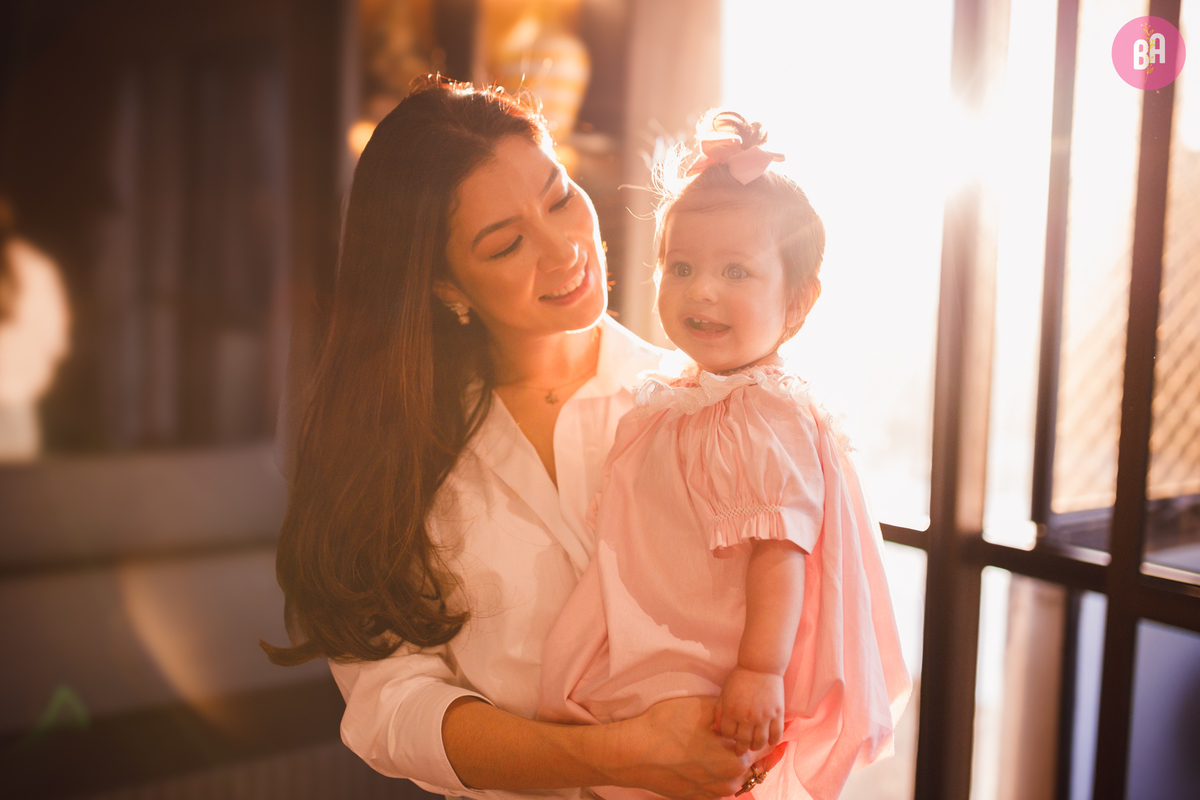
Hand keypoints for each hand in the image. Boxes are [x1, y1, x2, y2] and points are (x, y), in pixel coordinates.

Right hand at [612, 695, 770, 799]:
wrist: (634, 753)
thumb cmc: (668, 727)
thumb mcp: (703, 708)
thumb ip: (729, 712)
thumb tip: (743, 710)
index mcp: (737, 760)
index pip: (765, 748)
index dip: (771, 735)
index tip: (780, 728)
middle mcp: (729, 783)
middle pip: (750, 764)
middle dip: (751, 749)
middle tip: (750, 734)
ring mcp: (712, 794)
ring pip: (733, 777)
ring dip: (734, 763)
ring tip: (725, 746)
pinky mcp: (697, 798)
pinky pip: (716, 785)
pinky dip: (718, 773)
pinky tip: (707, 759)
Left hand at [714, 666, 784, 755]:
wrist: (760, 666)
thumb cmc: (739, 678)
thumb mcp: (724, 693)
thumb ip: (719, 711)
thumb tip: (716, 729)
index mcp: (731, 711)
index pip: (727, 734)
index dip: (728, 737)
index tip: (730, 737)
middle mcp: (747, 717)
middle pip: (743, 741)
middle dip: (740, 748)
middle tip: (741, 751)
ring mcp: (763, 717)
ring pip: (760, 742)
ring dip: (756, 747)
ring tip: (753, 746)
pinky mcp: (777, 714)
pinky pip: (776, 734)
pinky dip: (772, 741)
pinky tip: (769, 742)